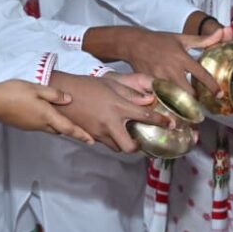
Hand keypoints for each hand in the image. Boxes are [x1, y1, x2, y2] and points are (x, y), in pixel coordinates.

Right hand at [0, 80, 92, 143]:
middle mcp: (41, 124)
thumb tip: (69, 99)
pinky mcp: (24, 125)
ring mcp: (31, 126)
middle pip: (60, 130)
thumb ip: (54, 94)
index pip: (68, 128)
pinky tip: (47, 114)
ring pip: (51, 128)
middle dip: (71, 130)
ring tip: (67, 122)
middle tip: (83, 130)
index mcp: (47, 115)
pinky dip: (49, 123)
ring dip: (60, 126)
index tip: (92, 141)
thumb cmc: (14, 92)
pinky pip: (41, 126)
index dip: (81, 134)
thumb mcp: (36, 88)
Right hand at [49, 71, 172, 152]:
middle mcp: (110, 123)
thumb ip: (130, 93)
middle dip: (139, 146)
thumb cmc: (87, 85)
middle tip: (142, 139)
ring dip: (124, 143)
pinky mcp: (90, 135)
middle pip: (130, 147)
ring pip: (117, 147)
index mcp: (117, 107)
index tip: (170, 124)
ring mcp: (99, 132)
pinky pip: (105, 143)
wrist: (61, 92)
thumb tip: (148, 100)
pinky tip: (112, 131)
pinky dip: (112, 140)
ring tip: (127, 135)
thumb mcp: (111, 84)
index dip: (160, 121)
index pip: (144, 116)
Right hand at [118, 28, 230, 98]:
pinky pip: (162, 97)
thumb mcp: (182, 38)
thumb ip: (203, 40)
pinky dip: (167, 101)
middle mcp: (172, 70)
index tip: (219, 94)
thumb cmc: (159, 40)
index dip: (212, 86)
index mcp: (182, 58)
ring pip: (175, 97)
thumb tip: (223, 32)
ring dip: (182, 102)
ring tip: (188, 106)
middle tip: (200, 101)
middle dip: (196, 99)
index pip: (201, 74)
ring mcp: (160, 78)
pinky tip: (171, 103)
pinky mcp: (150, 84)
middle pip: (188, 92)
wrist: (134, 44)